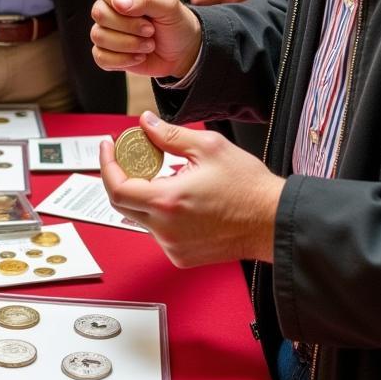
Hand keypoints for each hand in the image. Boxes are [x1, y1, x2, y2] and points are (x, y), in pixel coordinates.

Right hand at [90, 0, 201, 77]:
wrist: (184, 53)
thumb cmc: (177, 23)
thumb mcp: (169, 5)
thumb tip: (117, 3)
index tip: (135, 10)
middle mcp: (112, 7)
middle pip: (99, 13)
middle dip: (128, 26)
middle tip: (150, 30)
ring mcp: (107, 30)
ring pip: (98, 36)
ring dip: (129, 44)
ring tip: (149, 44)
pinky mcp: (107, 52)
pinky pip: (100, 57)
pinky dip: (123, 60)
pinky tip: (139, 57)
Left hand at [101, 111, 283, 266]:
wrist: (274, 222)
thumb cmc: (249, 188)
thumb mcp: (208, 146)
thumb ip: (169, 134)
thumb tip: (145, 123)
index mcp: (168, 201)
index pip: (116, 187)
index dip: (106, 164)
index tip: (107, 145)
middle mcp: (166, 229)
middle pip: (121, 203)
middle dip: (120, 175)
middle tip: (129, 154)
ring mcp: (173, 246)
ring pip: (139, 217)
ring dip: (142, 193)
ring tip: (162, 172)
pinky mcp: (182, 256)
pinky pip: (157, 231)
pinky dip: (158, 211)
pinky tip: (177, 195)